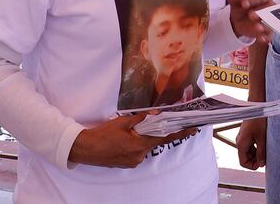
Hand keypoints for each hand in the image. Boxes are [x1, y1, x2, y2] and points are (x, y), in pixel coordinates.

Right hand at [68, 113, 197, 167]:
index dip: (180, 132)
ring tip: (126, 132)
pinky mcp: (127, 164)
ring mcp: (133, 162)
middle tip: (145, 123)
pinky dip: (135, 144)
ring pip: (145, 146)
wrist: (85, 149)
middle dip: (152, 131)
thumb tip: (156, 114)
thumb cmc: (103, 134)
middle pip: (154, 141)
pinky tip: (123, 139)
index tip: (193, 129)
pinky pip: (137, 152)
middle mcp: (139, 156)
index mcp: (140, 144)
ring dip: (141, 137)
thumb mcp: (122, 122)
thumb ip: (141, 119)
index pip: (165, 137)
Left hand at [228, 0, 272, 43]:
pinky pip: (269, 35)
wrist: (239, 19)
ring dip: (265, 26)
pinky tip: (262, 38)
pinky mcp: (267, 32)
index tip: (243, 3)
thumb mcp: (236, 1)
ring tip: (259, 28)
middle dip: (260, 13)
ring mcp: (269, 20)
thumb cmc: (241, 6)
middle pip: (267, 9)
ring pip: (269, 23)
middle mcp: (269, 7)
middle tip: (251, 15)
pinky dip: (265, 37)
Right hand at [236, 117, 266, 169]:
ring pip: (248, 153)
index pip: (243, 162)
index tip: (262, 163)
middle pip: (245, 158)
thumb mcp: (262, 138)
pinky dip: (256, 149)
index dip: (252, 166)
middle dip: (255, 160)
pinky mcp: (246, 136)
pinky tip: (263, 146)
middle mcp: (239, 142)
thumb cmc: (259, 121)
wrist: (257, 107)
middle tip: (266, 158)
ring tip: (266, 151)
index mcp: (241, 144)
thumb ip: (261, 152)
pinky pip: (249, 147)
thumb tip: (261, 165)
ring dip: (256, 155)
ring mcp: (242, 139)